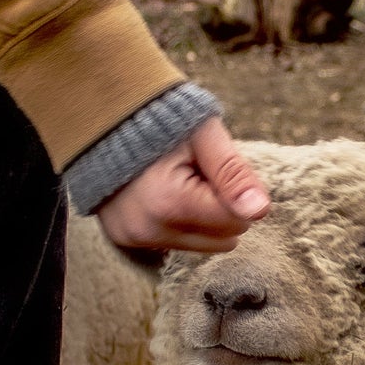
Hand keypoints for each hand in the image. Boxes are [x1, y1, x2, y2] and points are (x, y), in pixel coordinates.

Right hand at [95, 116, 269, 253]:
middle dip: (221, 207)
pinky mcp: (126, 241)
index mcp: (171, 202)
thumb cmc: (161, 120)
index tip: (211, 167)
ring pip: (205, 245)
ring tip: (178, 181)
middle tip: (196, 173)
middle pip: (225, 239)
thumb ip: (233, 173)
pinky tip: (162, 193)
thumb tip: (261, 211)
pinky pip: (177, 243)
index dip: (235, 191)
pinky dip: (179, 221)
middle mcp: (150, 229)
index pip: (238, 221)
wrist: (103, 119)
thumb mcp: (204, 136)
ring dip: (202, 217)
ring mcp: (135, 238)